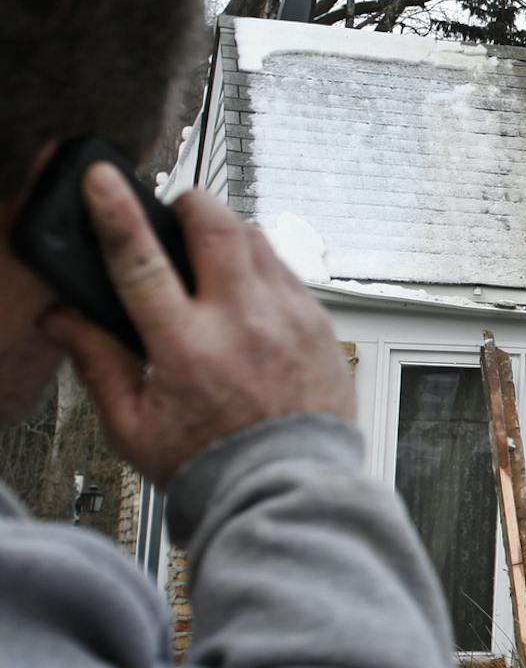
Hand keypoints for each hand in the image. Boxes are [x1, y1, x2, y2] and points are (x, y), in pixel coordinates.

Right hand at [41, 164, 355, 485]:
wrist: (288, 487)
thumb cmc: (211, 465)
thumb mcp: (133, 426)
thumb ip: (97, 363)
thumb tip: (62, 317)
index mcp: (188, 349)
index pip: (141, 261)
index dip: (116, 211)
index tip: (101, 179)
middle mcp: (245, 323)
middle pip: (216, 225)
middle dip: (188, 203)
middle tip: (172, 212)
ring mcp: (290, 319)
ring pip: (258, 239)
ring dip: (227, 233)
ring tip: (207, 259)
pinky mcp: (321, 325)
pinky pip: (289, 271)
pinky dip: (261, 267)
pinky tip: (246, 294)